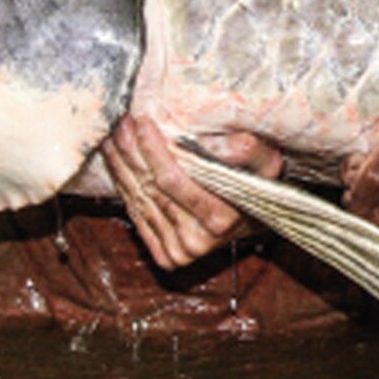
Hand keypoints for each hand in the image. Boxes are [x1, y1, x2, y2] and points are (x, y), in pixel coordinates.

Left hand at [104, 117, 282, 269]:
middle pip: (150, 189)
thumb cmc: (259, 184)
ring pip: (139, 200)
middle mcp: (197, 242)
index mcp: (221, 219)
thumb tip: (215, 141)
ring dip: (121, 166)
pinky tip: (117, 163)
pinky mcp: (166, 257)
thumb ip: (246, 148)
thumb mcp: (266, 161)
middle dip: (131, 152)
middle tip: (120, 123)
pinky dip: (123, 187)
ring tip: (113, 137)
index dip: (152, 150)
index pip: (172, 180)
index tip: (141, 120)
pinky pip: (137, 216)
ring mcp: (179, 253)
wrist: (256, 220)